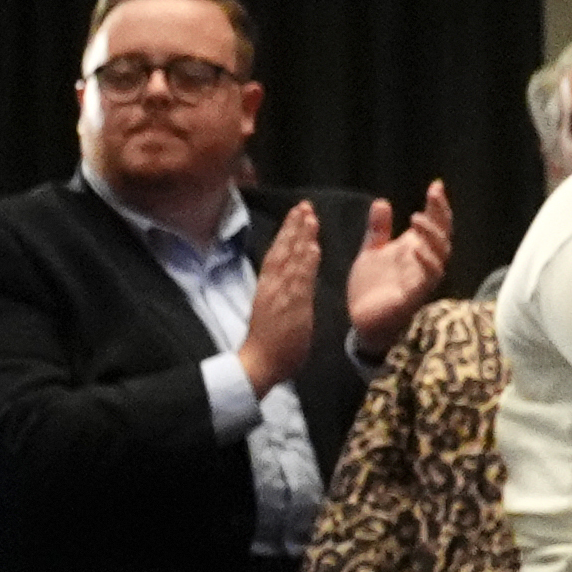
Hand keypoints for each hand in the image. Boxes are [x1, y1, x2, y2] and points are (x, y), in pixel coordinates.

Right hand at [235, 200, 322, 398]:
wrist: (259, 365)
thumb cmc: (266, 345)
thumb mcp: (271, 314)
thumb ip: (281, 297)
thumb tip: (289, 285)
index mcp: (267, 288)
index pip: (278, 255)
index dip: (287, 234)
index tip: (297, 216)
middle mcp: (273, 287)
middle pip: (284, 251)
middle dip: (294, 227)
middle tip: (304, 206)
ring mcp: (282, 295)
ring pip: (291, 260)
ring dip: (301, 237)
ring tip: (310, 216)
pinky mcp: (291, 306)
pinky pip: (300, 280)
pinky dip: (305, 262)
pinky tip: (312, 246)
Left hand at [344, 178, 456, 349]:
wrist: (362, 320)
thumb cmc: (371, 287)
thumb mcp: (371, 252)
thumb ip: (378, 230)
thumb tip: (382, 202)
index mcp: (414, 249)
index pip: (434, 223)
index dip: (438, 205)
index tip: (436, 186)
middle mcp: (423, 262)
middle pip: (443, 235)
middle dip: (441, 215)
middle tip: (434, 195)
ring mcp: (421, 278)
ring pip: (440, 255)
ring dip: (432, 236)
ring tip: (417, 218)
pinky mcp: (414, 296)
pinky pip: (428, 279)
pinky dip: (426, 263)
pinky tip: (415, 249)